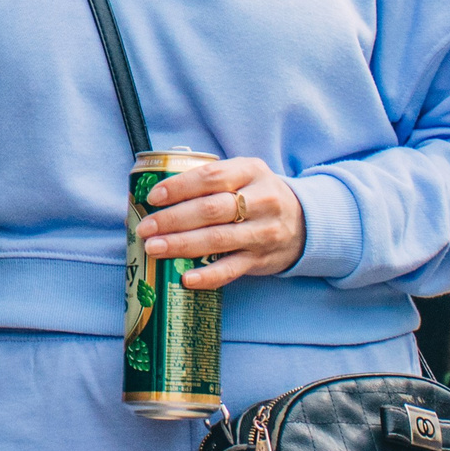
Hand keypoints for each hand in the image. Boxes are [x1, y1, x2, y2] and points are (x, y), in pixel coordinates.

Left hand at [133, 155, 304, 290]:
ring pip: (218, 239)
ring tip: (153, 248)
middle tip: (145, 227)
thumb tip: (156, 192)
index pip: (211, 177)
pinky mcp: (261, 259)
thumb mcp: (244, 174)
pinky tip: (185, 278)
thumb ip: (211, 179)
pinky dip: (207, 276)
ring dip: (181, 245)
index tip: (153, 197)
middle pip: (211, 210)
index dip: (179, 187)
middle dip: (173, 219)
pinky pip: (231, 269)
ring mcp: (263, 232)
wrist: (304, 222)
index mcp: (251, 172)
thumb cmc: (257, 195)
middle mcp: (261, 200)